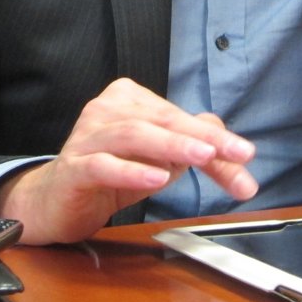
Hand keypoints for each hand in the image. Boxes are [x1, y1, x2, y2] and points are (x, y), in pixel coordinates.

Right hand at [0, 78, 256, 244]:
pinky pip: (104, 165)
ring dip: (172, 146)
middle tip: (233, 154)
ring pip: (134, 135)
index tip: (245, 153)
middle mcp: (106, 109)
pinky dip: (132, 171)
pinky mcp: (74, 167)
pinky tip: (155, 178)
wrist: (56, 202)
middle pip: (161, 120)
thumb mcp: (160, 161)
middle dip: (202, 139)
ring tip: (201, 158)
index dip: (215, 136)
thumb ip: (195, 151)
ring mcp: (87, 136)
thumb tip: (233, 147)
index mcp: (129, 99)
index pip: (178, 116)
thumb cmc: (110, 173)